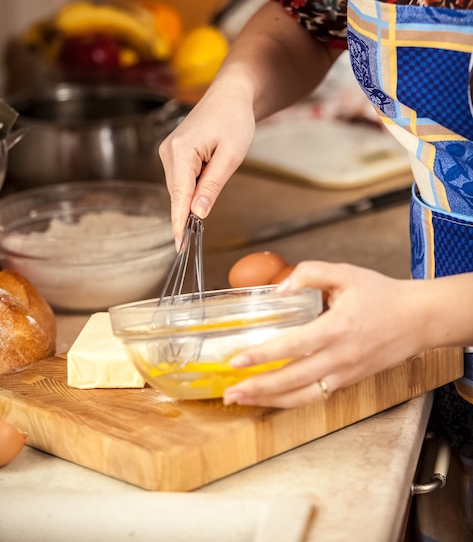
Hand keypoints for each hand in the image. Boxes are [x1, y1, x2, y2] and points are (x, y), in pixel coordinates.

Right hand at [159, 85, 255, 246]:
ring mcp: (168, 151)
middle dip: (189, 212)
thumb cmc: (234, 120)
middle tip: (201, 228)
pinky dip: (192, 187)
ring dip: (193, 197)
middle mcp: (168, 151)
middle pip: (177, 194)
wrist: (230, 95)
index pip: (179, 196)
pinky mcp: (174, 153)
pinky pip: (181, 179)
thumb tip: (198, 213)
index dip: (180, 222)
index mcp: (181, 151)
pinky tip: (208, 178)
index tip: (179, 244)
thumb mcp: (231, 156)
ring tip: (217, 177)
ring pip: (179, 188)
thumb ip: (213, 186)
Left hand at [223, 262, 426, 407]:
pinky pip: (315, 397)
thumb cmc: (382, 295)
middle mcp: (340, 357)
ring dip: (269, 400)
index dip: (262, 355)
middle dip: (258, 387)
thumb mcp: (346, 272)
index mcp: (337, 328)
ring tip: (242, 400)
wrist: (418, 319)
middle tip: (229, 391)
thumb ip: (310, 273)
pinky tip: (271, 399)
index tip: (236, 361)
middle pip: (292, 379)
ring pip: (302, 396)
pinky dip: (290, 401)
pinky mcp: (348, 382)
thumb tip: (279, 289)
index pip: (293, 346)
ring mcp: (345, 374)